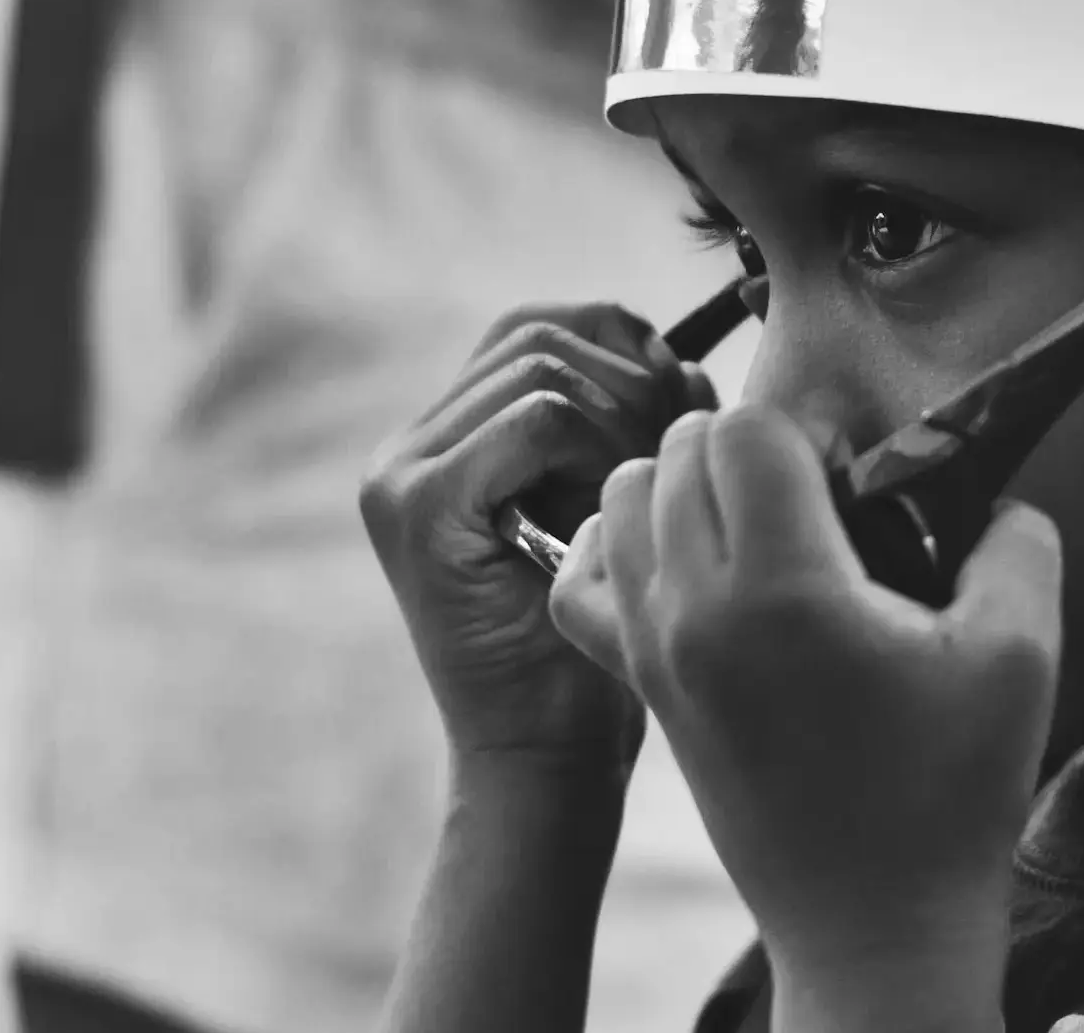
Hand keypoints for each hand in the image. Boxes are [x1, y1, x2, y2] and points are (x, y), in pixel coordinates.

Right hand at [360, 303, 710, 773]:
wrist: (547, 757)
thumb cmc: (598, 643)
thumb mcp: (617, 509)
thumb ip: (631, 426)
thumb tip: (682, 356)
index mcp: (447, 440)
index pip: (538, 326)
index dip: (623, 344)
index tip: (680, 403)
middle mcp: (407, 447)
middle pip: (540, 331)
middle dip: (632, 375)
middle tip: (673, 450)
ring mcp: (401, 473)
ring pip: (545, 366)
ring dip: (625, 417)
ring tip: (641, 494)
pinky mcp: (419, 506)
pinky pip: (540, 418)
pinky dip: (601, 449)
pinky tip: (612, 515)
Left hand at [548, 407, 1060, 1018]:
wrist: (877, 925)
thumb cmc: (952, 793)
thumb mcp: (1024, 655)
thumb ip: (1017, 542)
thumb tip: (990, 495)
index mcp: (784, 590)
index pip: (745, 429)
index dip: (807, 431)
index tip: (855, 481)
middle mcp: (697, 611)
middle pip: (679, 450)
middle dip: (749, 448)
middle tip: (818, 502)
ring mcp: (655, 651)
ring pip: (623, 498)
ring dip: (683, 485)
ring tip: (758, 524)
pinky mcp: (642, 687)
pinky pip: (582, 579)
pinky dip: (619, 548)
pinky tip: (688, 566)